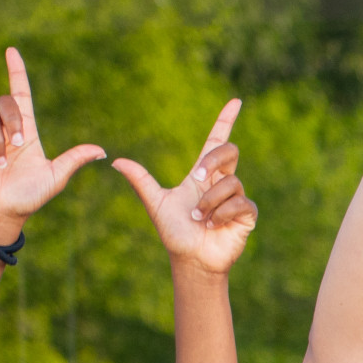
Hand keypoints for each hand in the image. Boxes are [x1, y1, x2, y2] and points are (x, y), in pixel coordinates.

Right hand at [0, 48, 106, 241]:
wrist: (2, 216)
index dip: (17, 72)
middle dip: (12, 120)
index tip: (12, 51)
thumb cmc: (29, 197)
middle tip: (18, 144)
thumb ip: (74, 160)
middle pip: (4, 102)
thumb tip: (102, 151)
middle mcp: (4, 131)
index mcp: (26, 132)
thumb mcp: (55, 177)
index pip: (20, 94)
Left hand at [113, 100, 258, 275]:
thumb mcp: (155, 203)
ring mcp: (236, 197)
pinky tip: (213, 225)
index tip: (235, 102)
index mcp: (202, 175)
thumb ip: (141, 180)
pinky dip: (221, 213)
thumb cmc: (175, 233)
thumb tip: (116, 161)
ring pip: (230, 181)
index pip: (216, 142)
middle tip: (198, 178)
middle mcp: (221, 182)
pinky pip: (239, 201)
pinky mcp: (246, 213)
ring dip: (209, 201)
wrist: (190, 260)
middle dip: (213, 160)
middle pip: (228, 151)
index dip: (226, 121)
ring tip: (199, 218)